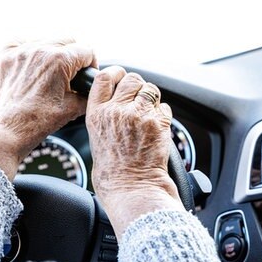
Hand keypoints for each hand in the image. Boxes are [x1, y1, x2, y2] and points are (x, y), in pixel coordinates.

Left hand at [0, 39, 96, 179]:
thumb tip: (94, 86)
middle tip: (71, 74)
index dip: (91, 64)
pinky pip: (22, 42)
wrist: (8, 131)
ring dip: (53, 52)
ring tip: (51, 72)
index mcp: (59, 60)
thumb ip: (89, 93)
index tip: (86, 74)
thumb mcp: (73, 108)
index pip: (87, 51)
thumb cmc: (38, 123)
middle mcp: (40, 50)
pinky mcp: (6, 56)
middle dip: (74, 56)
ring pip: (47, 40)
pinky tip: (33, 64)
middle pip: (68, 41)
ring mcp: (21, 52)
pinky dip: (29, 50)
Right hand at [86, 66, 184, 238]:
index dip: (115, 73)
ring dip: (151, 99)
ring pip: (150, 90)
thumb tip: (115, 105)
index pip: (104, 78)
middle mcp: (116, 111)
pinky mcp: (158, 123)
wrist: (132, 189)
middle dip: (137, 86)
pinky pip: (164, 107)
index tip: (120, 75)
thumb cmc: (113, 174)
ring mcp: (138, 115)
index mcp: (97, 115)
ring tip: (149, 114)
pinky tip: (157, 128)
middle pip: (131, 79)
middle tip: (139, 97)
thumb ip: (105, 118)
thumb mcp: (96, 140)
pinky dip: (163, 115)